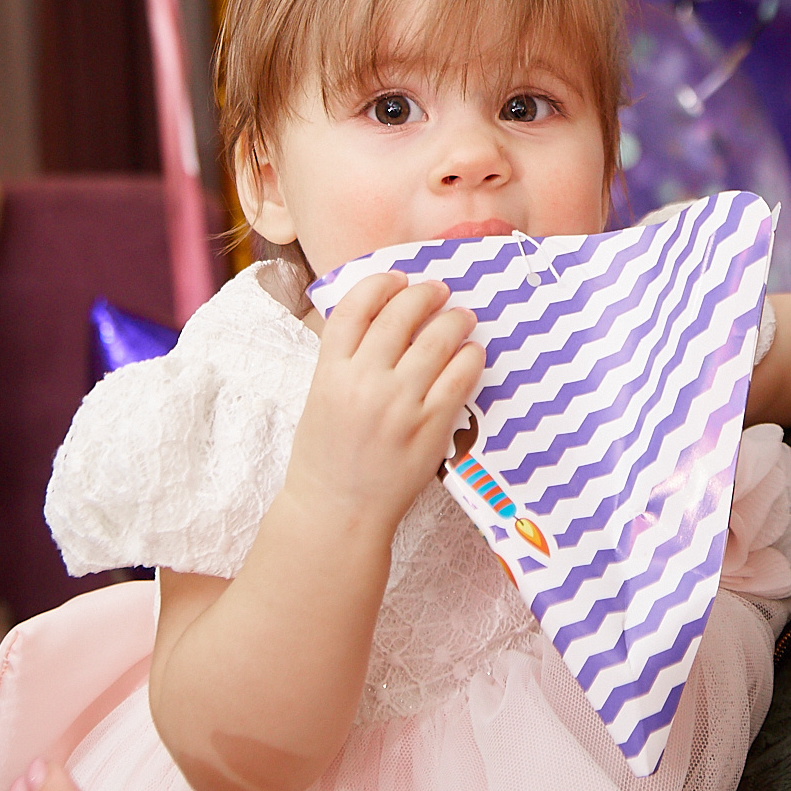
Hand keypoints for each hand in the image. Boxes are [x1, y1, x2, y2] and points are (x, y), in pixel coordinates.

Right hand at [283, 272, 480, 535]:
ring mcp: (400, 404)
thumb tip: (385, 318)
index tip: (398, 280)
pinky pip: (460, 376)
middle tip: (438, 291)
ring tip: (462, 317)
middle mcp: (364, 382)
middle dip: (424, 294)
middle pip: (400, 314)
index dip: (381, 284)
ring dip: (454, 319)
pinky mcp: (431, 427)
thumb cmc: (325, 456)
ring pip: (437, 339)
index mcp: (330, 371)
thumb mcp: (319, 397)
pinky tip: (471, 352)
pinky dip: (470, 356)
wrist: (337, 511)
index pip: (356, 306)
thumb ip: (346, 359)